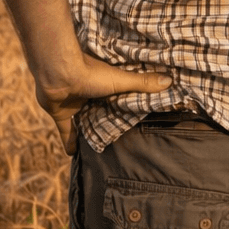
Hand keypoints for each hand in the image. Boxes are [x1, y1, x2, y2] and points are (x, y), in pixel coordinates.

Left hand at [34, 54, 170, 154]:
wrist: (59, 74)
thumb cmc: (91, 73)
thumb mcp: (121, 80)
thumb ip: (142, 83)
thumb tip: (170, 80)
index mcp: (105, 83)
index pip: (117, 94)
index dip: (124, 103)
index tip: (134, 114)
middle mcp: (89, 93)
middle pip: (100, 108)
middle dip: (107, 119)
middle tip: (118, 135)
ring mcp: (74, 103)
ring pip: (83, 119)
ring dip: (89, 130)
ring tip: (100, 147)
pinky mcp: (60, 113)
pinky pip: (65, 131)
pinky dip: (69, 142)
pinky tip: (74, 154)